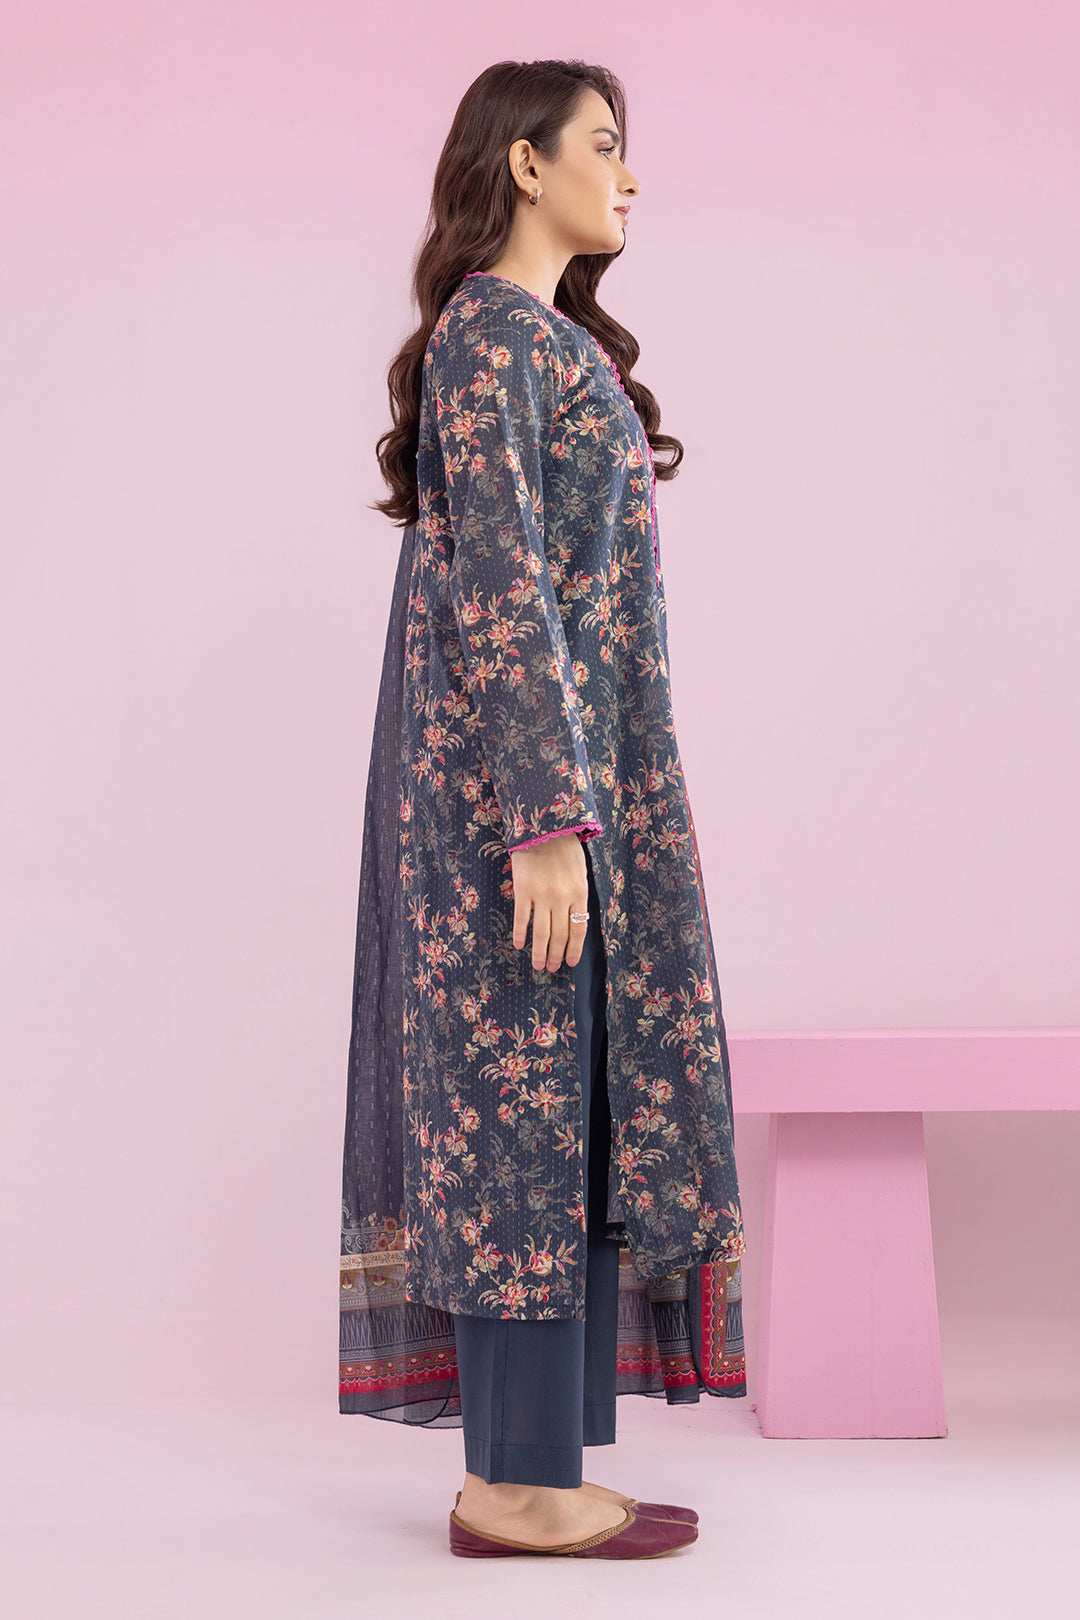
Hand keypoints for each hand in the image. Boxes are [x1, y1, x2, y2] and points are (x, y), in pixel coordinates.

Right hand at [510, 833, 589, 971]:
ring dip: (540, 952)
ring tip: (538, 964)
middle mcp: (561, 897)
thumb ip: (577, 896)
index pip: (578, 929)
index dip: (574, 948)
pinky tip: (518, 944)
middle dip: (556, 955)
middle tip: (552, 968)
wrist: (543, 827)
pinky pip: (521, 918)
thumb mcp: (580, 872)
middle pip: (560, 935)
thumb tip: (574, 921)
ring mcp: (541, 895)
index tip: (570, 962)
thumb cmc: (564, 849)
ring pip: (541, 932)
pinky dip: (520, 933)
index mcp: (579, 893)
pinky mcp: (523, 890)